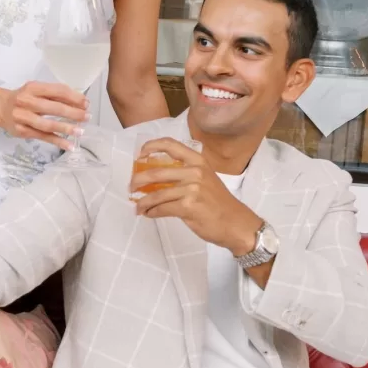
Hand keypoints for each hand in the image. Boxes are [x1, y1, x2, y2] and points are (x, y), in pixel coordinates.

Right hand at [0, 81, 88, 149]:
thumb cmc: (23, 98)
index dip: (74, 97)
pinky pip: (43, 137)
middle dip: (73, 113)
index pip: (57, 91)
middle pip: (54, 108)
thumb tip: (79, 102)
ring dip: (66, 128)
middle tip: (87, 117)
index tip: (86, 103)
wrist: (0, 107)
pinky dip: (58, 142)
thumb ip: (54, 95)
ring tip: (80, 131)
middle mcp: (27, 101)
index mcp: (33, 88)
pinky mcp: (22, 131)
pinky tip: (69, 145)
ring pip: (48, 124)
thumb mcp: (36, 90)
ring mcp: (23, 117)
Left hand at [130, 138, 261, 253]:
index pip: (171, 145)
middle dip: (138, 180)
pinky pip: (162, 208)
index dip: (152, 146)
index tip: (140, 155)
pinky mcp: (188, 207)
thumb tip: (156, 177)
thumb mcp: (206, 179)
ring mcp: (192, 189)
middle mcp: (195, 171)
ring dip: (143, 202)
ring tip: (138, 206)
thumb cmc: (219, 203)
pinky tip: (148, 214)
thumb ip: (185, 174)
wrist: (236, 223)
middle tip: (131, 187)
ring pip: (157, 194)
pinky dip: (152, 212)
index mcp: (198, 161)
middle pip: (157, 172)